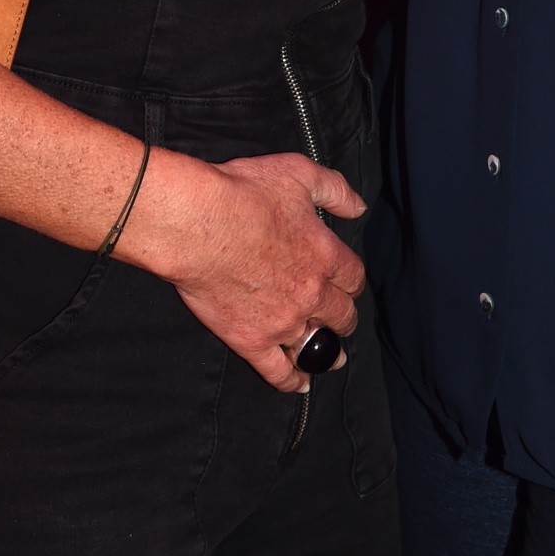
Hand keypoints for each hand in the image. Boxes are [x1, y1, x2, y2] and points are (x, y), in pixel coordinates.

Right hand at [123, 148, 366, 392]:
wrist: (197, 224)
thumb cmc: (244, 193)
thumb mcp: (298, 173)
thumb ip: (335, 190)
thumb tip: (358, 206)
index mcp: (324, 254)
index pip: (353, 277)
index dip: (351, 280)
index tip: (347, 282)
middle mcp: (311, 293)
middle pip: (341, 314)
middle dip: (344, 316)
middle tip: (341, 317)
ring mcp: (282, 321)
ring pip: (316, 345)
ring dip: (327, 351)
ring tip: (333, 357)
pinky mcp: (251, 340)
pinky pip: (278, 371)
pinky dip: (292, 381)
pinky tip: (299, 382)